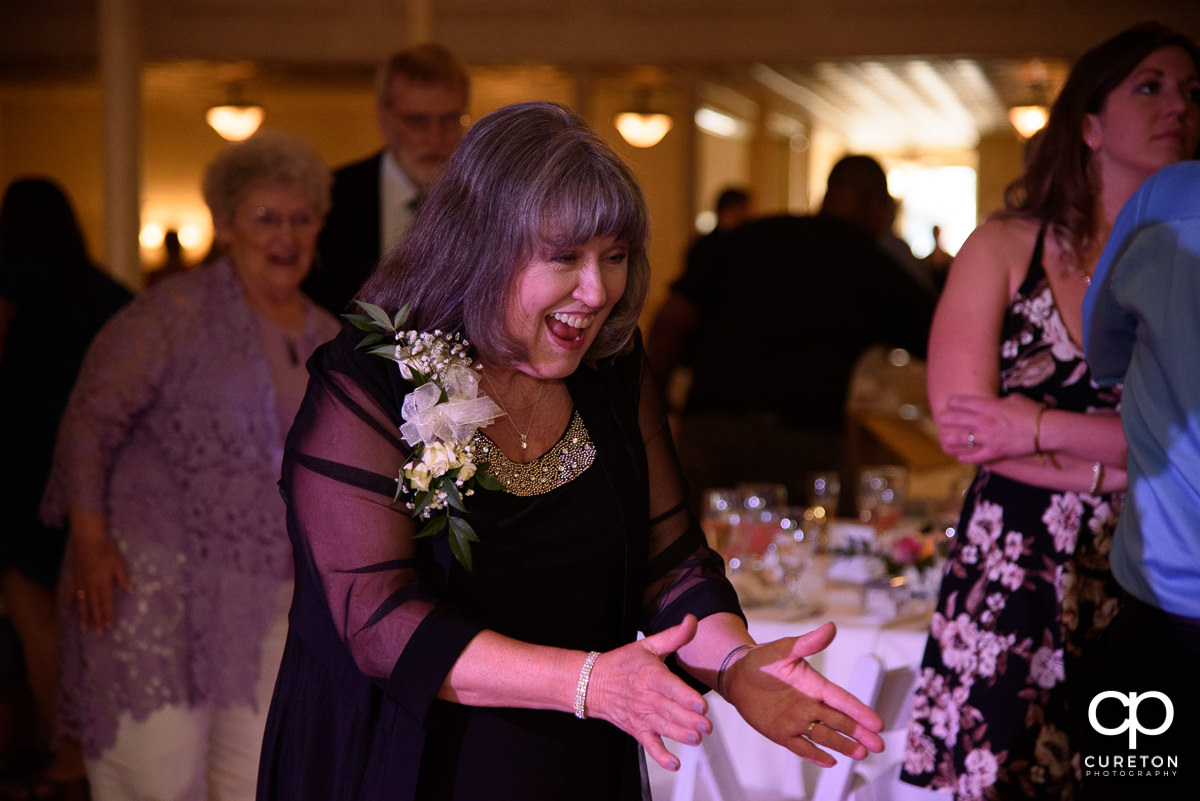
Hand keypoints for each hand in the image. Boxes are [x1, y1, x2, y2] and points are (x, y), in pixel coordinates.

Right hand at [65, 527, 131, 631]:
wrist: (88, 539)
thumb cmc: (107, 549)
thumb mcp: (119, 562)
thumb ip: (123, 577)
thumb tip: (130, 590)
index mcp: (104, 581)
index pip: (107, 601)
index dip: (108, 614)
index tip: (110, 625)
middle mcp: (91, 584)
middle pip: (94, 605)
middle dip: (97, 619)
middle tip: (100, 632)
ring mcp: (81, 582)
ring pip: (82, 602)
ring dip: (84, 615)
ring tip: (85, 627)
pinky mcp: (74, 578)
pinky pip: (70, 592)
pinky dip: (67, 602)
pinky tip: (66, 611)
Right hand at [586, 615, 712, 771]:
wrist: (592, 683)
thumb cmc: (623, 663)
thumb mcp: (647, 645)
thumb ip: (674, 636)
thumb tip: (692, 620)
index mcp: (649, 675)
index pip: (669, 687)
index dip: (685, 697)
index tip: (701, 705)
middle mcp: (645, 697)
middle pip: (669, 711)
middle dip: (689, 720)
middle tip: (706, 726)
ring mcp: (640, 716)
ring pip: (663, 728)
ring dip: (679, 735)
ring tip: (696, 739)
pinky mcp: (636, 730)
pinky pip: (649, 745)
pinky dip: (660, 755)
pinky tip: (674, 762)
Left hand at [724, 622, 884, 766]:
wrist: (736, 675)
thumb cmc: (762, 660)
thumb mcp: (784, 649)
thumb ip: (807, 643)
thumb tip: (830, 628)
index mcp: (815, 685)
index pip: (841, 700)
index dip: (859, 711)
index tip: (876, 723)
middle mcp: (810, 705)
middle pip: (839, 721)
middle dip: (859, 733)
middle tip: (877, 744)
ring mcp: (797, 720)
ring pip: (824, 736)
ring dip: (842, 745)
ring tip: (860, 754)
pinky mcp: (781, 732)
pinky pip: (800, 746)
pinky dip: (814, 755)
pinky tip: (829, 762)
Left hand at [937, 393, 1041, 463]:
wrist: (1046, 430)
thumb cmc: (1033, 412)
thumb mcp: (1015, 399)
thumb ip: (1001, 400)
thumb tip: (997, 401)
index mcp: (988, 405)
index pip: (960, 402)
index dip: (952, 403)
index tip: (949, 405)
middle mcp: (984, 420)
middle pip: (954, 419)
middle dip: (946, 419)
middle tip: (942, 421)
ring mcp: (988, 437)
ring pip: (959, 439)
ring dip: (950, 439)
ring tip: (945, 439)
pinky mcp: (994, 452)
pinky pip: (973, 456)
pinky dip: (964, 457)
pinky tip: (959, 457)